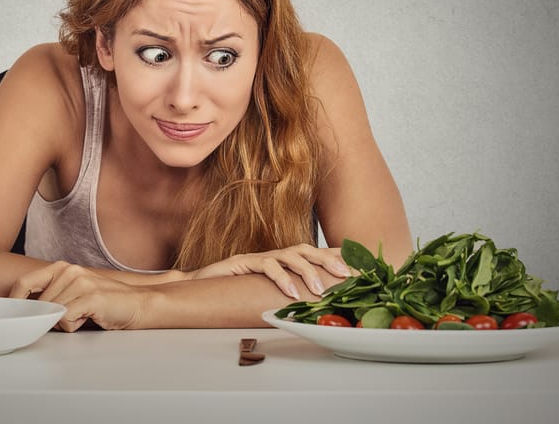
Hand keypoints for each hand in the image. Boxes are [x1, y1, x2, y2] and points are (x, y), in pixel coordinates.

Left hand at [8, 261, 148, 331]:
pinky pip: (66, 319)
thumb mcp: (72, 293)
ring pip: (52, 314)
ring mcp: (80, 282)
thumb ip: (51, 296)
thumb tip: (25, 311)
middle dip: (49, 318)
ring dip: (65, 323)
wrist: (136, 303)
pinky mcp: (90, 296)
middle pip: (38, 305)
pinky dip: (74, 326)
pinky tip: (88, 318)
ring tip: (83, 315)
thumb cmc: (103, 302)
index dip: (14, 301)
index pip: (24, 283)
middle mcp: (68, 271)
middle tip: (71, 317)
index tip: (13, 316)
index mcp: (60, 268)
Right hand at [185, 244, 352, 298]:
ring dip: (309, 271)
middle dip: (330, 260)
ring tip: (320, 291)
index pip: (314, 254)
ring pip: (291, 254)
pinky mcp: (244, 262)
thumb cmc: (234, 293)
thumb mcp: (267, 294)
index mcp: (283, 262)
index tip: (359, 267)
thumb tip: (313, 309)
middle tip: (348, 276)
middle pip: (308, 249)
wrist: (199, 286)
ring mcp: (259, 256)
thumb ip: (286, 295)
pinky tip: (291, 292)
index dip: (336, 257)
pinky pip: (267, 266)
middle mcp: (274, 255)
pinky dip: (281, 278)